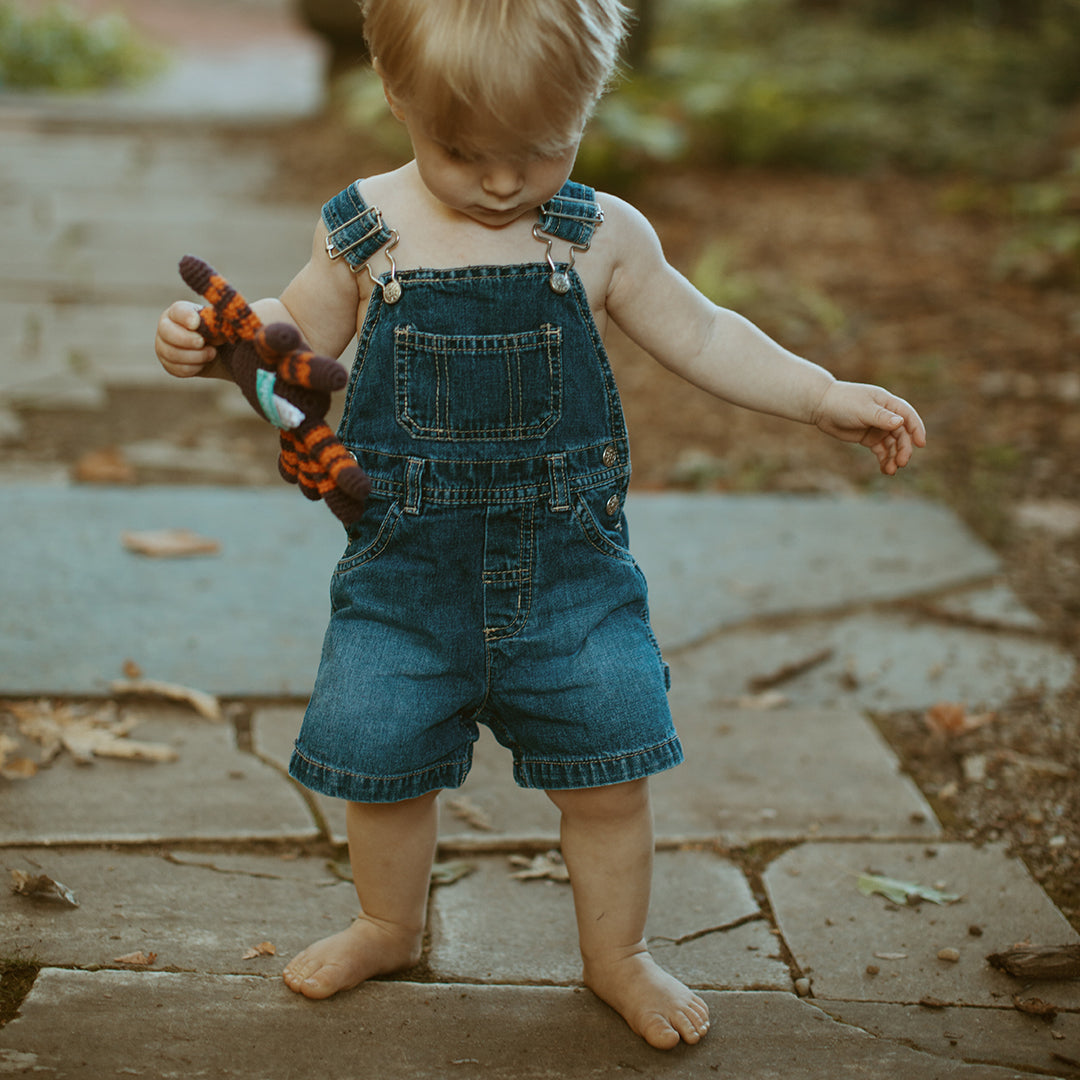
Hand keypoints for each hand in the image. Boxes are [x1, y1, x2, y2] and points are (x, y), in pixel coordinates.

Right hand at [155, 301, 217, 377]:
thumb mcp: (218, 324)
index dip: (186, 317)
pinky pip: (178, 369)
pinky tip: (204, 363)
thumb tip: (216, 323)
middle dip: (187, 339)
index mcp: (178, 312)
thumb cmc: (217, 333)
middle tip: (202, 342)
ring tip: (212, 353)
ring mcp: (163, 346)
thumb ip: (216, 321)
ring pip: (172, 353)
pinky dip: (194, 368)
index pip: (177, 311)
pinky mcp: (168, 364)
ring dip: (196, 356)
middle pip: (166, 332)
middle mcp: (165, 327)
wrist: (218, 353)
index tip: (196, 323)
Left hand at [812, 381, 926, 474]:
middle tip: (901, 463)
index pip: (908, 416)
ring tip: (891, 470)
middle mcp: (886, 416)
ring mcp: (877, 427)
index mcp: (888, 403)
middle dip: (903, 449)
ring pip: (892, 444)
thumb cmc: (843, 402)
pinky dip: (884, 459)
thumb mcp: (863, 410)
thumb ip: (881, 417)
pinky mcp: (868, 438)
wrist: (821, 406)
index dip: (917, 429)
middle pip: (902, 434)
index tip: (921, 444)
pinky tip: (885, 469)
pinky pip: (881, 450)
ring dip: (894, 457)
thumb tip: (901, 423)